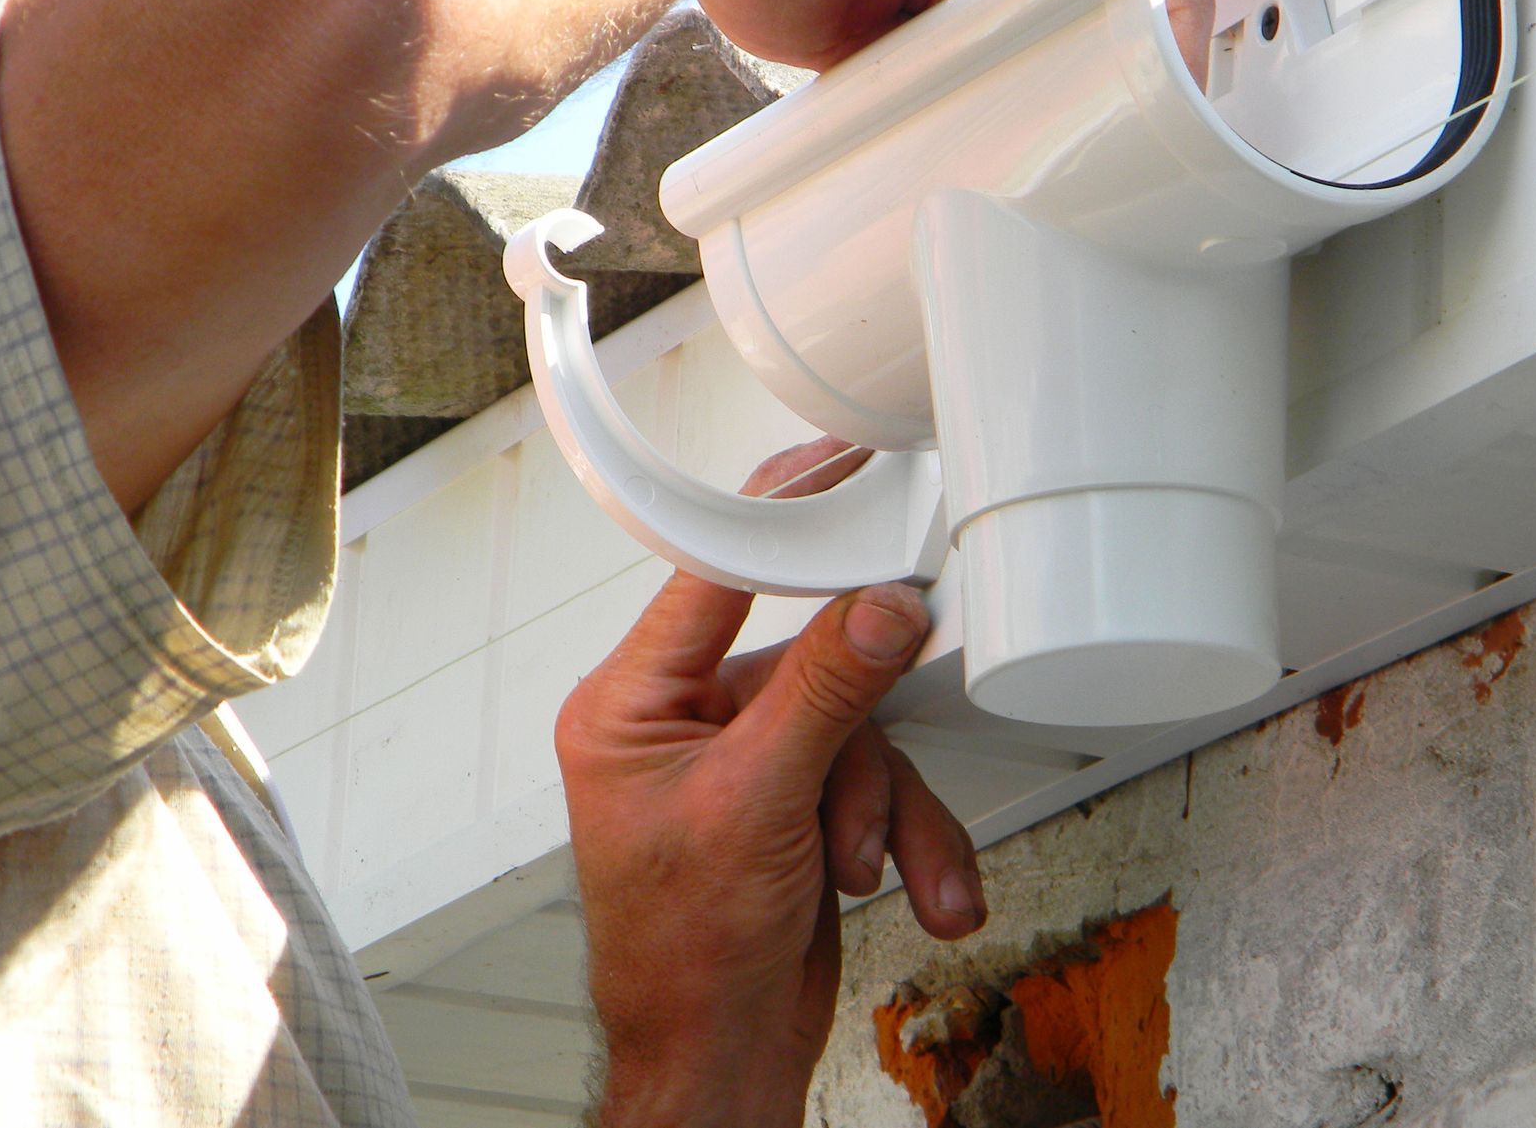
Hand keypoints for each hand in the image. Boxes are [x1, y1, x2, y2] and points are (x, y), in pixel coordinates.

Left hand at [557, 440, 983, 1127]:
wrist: (716, 1058)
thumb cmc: (682, 956)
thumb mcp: (757, 807)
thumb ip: (825, 692)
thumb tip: (879, 605)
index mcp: (631, 704)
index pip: (708, 577)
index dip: (780, 522)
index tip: (841, 476)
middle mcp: (684, 720)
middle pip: (807, 658)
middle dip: (853, 739)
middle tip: (873, 755)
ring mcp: (746, 759)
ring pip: (855, 723)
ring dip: (882, 805)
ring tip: (866, 866)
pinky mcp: (798, 795)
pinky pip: (873, 774)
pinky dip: (900, 832)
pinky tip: (904, 885)